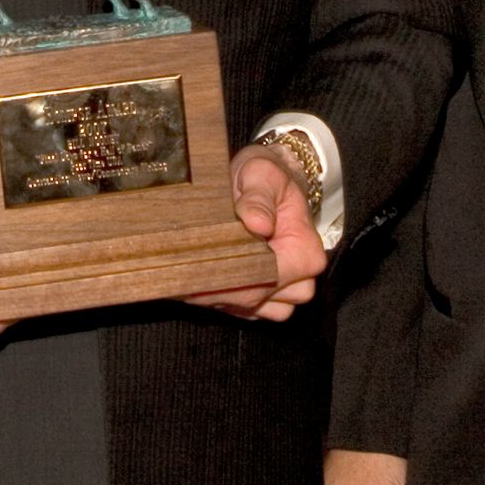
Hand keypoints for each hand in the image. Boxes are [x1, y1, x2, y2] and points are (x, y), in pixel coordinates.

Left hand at [186, 143, 326, 319]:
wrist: (267, 183)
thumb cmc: (267, 177)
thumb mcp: (262, 174)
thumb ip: (259, 197)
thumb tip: (258, 223)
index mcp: (305, 252)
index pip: (268, 277)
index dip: (232, 272)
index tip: (198, 263)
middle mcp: (300, 280)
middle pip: (254, 298)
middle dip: (215, 286)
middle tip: (179, 268)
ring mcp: (283, 294)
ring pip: (248, 308)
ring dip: (216, 294)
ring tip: (189, 268)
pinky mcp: (265, 299)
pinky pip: (243, 310)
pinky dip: (220, 298)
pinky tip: (200, 276)